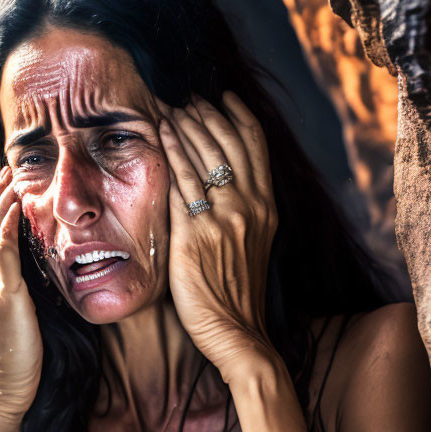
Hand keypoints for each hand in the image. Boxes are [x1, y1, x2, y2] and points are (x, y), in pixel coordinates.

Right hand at [0, 166, 42, 431]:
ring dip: (1, 201)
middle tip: (9, 170)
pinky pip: (2, 251)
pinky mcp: (2, 296)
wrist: (4, 390)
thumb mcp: (17, 314)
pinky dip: (7, 224)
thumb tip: (36, 266)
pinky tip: (16, 207)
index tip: (7, 185)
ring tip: (12, 178)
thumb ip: (19, 289)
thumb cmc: (18, 357)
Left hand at [155, 91, 278, 379]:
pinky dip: (173, 152)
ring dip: (188, 125)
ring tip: (171, 108)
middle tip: (188, 98)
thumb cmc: (237, 292)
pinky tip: (163, 134)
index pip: (256, 147)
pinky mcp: (196, 234)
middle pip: (230, 143)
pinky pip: (183, 182)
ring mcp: (224, 219)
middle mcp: (250, 207)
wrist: (237, 333)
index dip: (239, 116)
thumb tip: (223, 184)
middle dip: (207, 114)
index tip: (223, 98)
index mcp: (267, 207)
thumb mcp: (253, 244)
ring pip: (206, 156)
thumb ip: (243, 212)